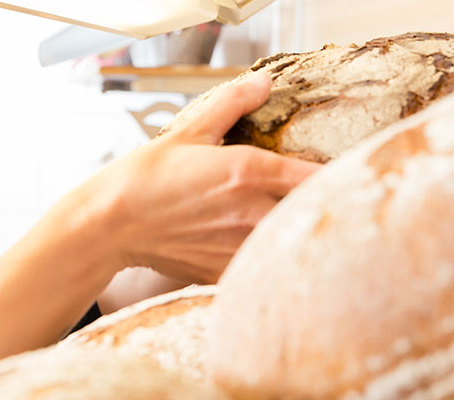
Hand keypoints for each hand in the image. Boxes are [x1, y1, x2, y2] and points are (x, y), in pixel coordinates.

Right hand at [57, 72, 320, 283]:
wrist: (111, 224)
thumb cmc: (146, 176)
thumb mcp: (189, 131)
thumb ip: (232, 104)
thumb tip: (264, 82)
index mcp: (249, 171)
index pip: (318, 176)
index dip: (339, 174)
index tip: (342, 172)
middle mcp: (252, 212)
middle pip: (313, 213)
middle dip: (320, 206)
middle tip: (322, 200)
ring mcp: (240, 246)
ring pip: (290, 244)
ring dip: (294, 234)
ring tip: (290, 225)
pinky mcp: (225, 271)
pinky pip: (263, 267)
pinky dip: (267, 257)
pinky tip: (257, 247)